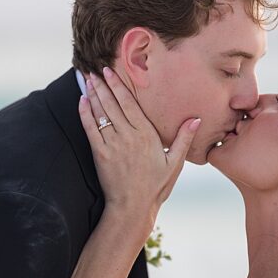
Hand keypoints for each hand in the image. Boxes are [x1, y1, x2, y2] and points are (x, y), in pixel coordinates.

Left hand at [79, 66, 200, 227]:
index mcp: (146, 135)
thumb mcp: (175, 163)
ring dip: (92, 95)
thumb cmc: (156, 186)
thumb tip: (196, 119)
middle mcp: (128, 136)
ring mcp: (112, 145)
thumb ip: (184, 138)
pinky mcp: (100, 155)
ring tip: (87, 80)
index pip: (129, 104)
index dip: (118, 86)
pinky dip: (85, 114)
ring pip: (100, 113)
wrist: (133, 207)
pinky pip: (90, 129)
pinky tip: (81, 101)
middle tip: (94, 69)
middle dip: (102, 85)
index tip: (110, 72)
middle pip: (112, 104)